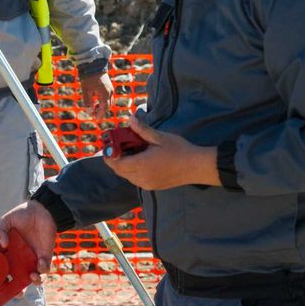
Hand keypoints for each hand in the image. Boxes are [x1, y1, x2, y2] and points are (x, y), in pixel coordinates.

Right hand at [0, 201, 57, 284]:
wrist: (40, 209)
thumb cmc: (21, 215)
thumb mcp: (6, 221)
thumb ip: (0, 230)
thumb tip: (2, 244)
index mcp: (8, 253)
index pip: (2, 270)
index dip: (1, 281)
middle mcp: (19, 259)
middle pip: (18, 280)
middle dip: (19, 290)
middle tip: (18, 293)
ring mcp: (32, 259)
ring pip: (33, 277)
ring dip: (34, 281)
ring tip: (33, 277)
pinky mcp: (45, 256)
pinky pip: (44, 268)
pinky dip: (43, 269)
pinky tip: (40, 264)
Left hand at [80, 72, 112, 120]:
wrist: (93, 64)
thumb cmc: (88, 77)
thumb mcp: (86, 90)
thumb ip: (87, 102)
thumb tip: (89, 111)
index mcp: (105, 94)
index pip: (104, 108)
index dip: (100, 114)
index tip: (95, 118)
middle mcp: (110, 92)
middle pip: (107, 106)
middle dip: (101, 111)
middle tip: (93, 114)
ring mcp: (110, 89)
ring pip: (108, 101)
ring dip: (102, 106)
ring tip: (93, 107)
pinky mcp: (109, 86)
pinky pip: (108, 97)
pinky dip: (103, 101)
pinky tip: (95, 100)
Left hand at [103, 116, 220, 189]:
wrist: (196, 167)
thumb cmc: (179, 150)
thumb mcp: (159, 137)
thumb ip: (142, 129)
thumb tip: (129, 118)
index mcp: (141, 165)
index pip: (116, 164)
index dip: (108, 155)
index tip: (107, 145)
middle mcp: (141, 178)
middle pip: (119, 171)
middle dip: (115, 159)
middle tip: (117, 146)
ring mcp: (147, 184)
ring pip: (127, 176)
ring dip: (124, 165)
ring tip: (129, 151)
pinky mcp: (153, 187)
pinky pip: (136, 179)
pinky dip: (132, 171)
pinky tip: (139, 159)